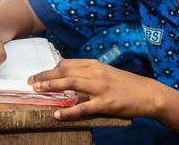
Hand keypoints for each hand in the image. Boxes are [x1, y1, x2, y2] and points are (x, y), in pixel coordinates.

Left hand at [29, 59, 159, 119]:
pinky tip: (58, 115)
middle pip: (65, 72)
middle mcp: (97, 73)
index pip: (68, 63)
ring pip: (71, 84)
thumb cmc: (126, 84)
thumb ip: (90, 73)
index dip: (50, 69)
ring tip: (38, 91)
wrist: (148, 93)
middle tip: (31, 81)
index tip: (39, 74)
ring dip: (52, 86)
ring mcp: (101, 88)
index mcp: (96, 65)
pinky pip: (84, 108)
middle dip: (46, 76)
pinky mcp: (107, 103)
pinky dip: (70, 111)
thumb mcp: (107, 73)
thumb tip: (69, 77)